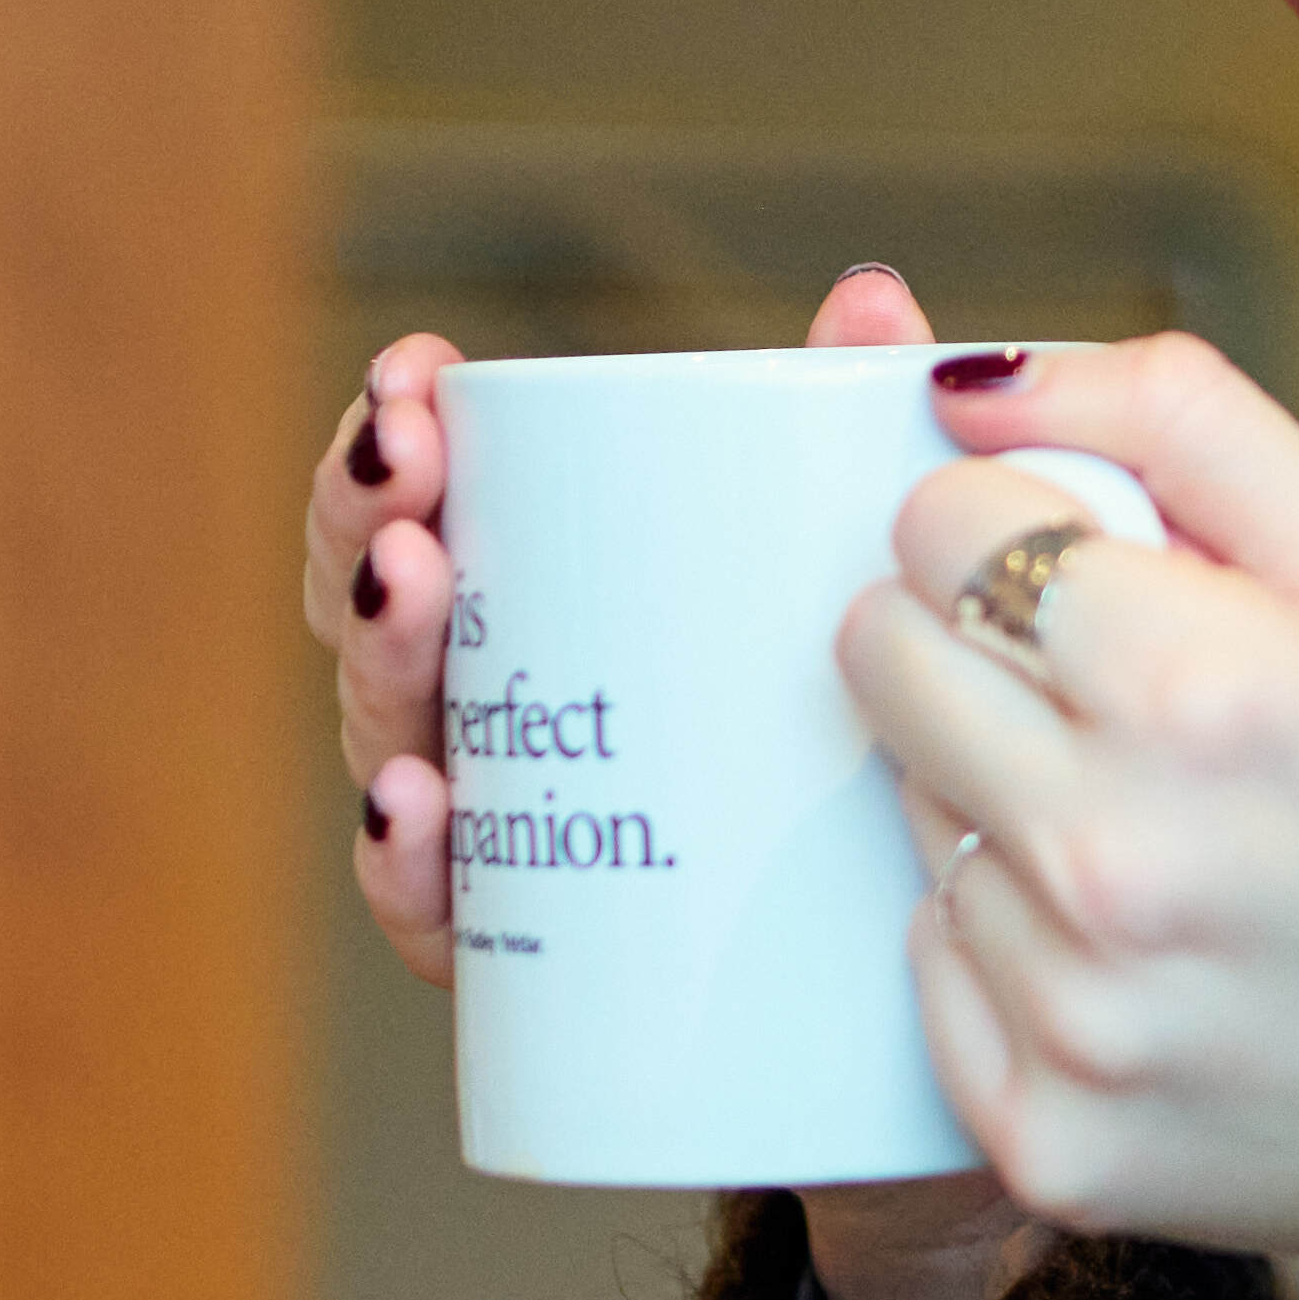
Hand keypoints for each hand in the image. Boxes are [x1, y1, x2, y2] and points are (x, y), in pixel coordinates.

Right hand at [309, 270, 1031, 1299]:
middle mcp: (504, 733)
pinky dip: (412, 858)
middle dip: (365, 530)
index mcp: (546, 624)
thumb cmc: (869, 762)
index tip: (412, 373)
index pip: (425, 517)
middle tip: (408, 484)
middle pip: (385, 622)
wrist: (933, 1003)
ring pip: (400, 748)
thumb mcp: (863, 589)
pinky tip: (421, 802)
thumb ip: (850, 439)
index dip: (392, 443)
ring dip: (385, 662)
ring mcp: (517, 852)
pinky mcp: (550, 977)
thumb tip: (870, 296)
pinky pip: (452, 922)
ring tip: (417, 587)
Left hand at [845, 336, 1298, 1299]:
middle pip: (884, 652)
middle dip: (979, 638)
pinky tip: (1167, 965)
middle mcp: (1115, 858)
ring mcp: (1074, 1015)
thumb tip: (975, 378)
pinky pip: (939, 971)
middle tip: (1132, 701)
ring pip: (916, 813)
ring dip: (1009, 802)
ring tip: (1187, 852)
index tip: (1106, 568)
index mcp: (1214, 689)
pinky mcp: (1047, 1140)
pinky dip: (1019, 951)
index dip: (1021, 521)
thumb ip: (1192, 429)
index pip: (943, 521)